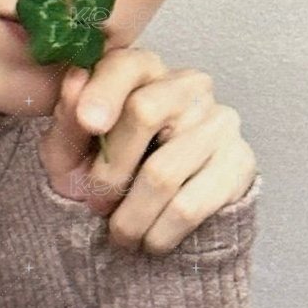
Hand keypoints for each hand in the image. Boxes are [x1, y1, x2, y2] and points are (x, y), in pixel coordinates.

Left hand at [39, 48, 257, 254]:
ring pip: (163, 171)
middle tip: (95, 201)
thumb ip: (68, 117)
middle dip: (110, 168)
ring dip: (131, 214)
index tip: (89, 124)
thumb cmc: (106, 165)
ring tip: (119, 232)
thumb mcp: (73, 146)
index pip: (125, 66)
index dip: (103, 92)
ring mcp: (219, 121)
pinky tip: (150, 240)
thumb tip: (75, 81)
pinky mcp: (238, 161)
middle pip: (145, 112)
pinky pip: (190, 205)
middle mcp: (187, 85)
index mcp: (143, 69)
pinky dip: (161, 232)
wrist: (157, 210)